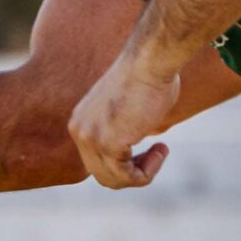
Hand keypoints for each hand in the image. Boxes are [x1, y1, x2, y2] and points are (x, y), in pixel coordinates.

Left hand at [69, 51, 180, 188]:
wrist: (152, 61)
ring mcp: (91, 138)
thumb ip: (125, 129)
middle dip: (133, 172)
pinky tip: (160, 151)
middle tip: (157, 153)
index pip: (96, 161)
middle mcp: (80, 131)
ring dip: (143, 173)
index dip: (125, 163)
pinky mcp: (108, 143)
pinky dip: (147, 172)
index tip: (149, 150)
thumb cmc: (151, 77)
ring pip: (113, 180)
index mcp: (81, 122)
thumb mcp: (130, 108)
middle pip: (101, 174)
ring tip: (160, 152)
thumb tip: (133, 144)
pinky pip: (127, 176)